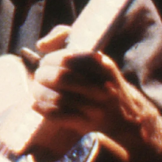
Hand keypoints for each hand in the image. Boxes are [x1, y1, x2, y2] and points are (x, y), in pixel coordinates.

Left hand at [28, 26, 161, 161]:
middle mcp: (101, 84)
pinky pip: (59, 116)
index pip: (67, 58)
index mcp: (101, 65)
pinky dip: (44, 110)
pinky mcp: (88, 123)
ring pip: (58, 98)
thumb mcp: (94, 58)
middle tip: (37, 79)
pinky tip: (37, 105)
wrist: (125, 115)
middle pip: (61, 78)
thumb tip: (40, 44)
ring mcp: (96, 106)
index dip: (49, 60)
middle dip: (42, 77)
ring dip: (40, 94)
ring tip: (35, 92)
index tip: (43, 64)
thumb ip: (66, 38)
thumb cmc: (103, 82)